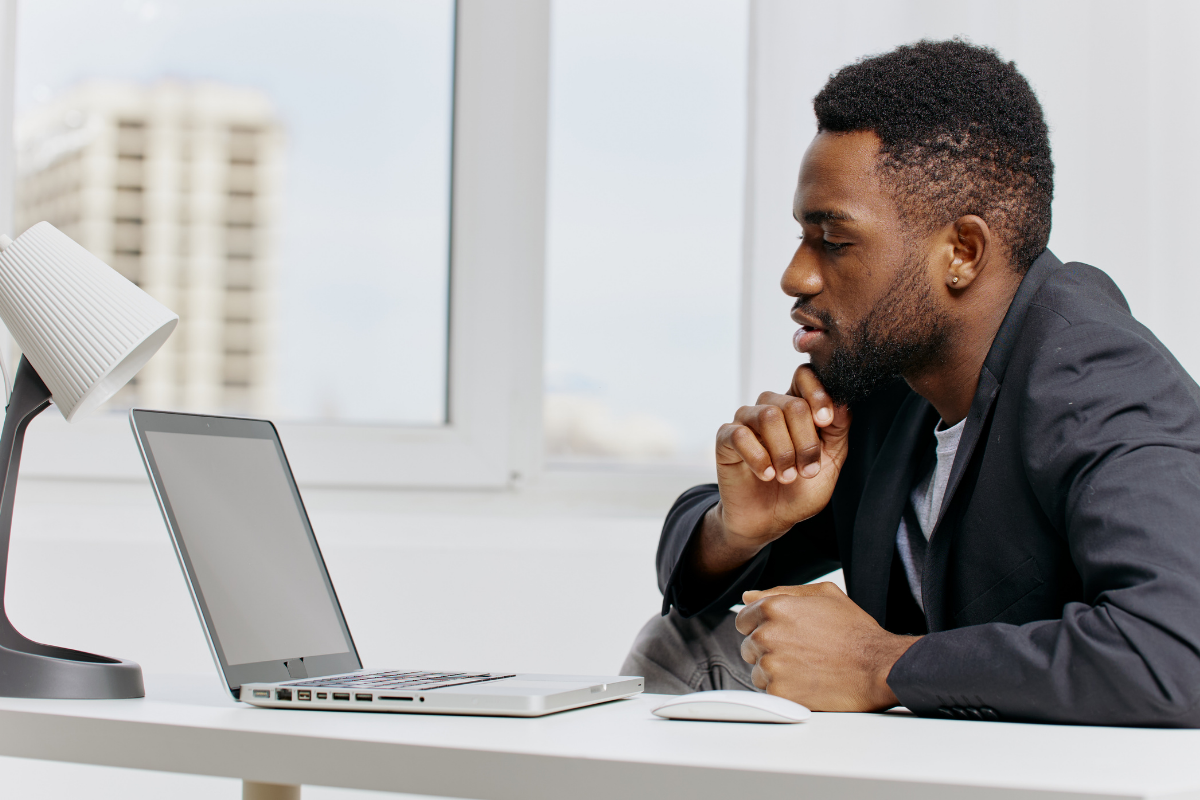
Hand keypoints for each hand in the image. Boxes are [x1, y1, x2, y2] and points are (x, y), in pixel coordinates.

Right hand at [714, 365, 850, 546]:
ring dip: (783, 452)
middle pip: (791, 403)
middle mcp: (770, 407)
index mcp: (797, 406)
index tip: (825, 422)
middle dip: (806, 442)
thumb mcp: (830, 462)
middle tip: (807, 470)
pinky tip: (765, 475)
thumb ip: (838, 431)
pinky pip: (740, 435)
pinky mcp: (725, 438)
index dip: (817, 393)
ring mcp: (746, 421)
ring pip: (767, 416)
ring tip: (787, 477)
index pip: (804, 375)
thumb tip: (841, 403)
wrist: (769, 520)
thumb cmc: (800, 490)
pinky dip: (758, 458)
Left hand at [734, 582, 918, 711]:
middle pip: (749, 646)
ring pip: (757, 670)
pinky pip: (768, 691)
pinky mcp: (779, 692)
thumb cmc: (854, 631)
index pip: (743, 619)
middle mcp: (768, 634)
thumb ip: (781, 592)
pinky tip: (807, 682)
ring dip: (775, 671)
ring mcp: (772, 665)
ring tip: (806, 667)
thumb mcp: (824, 595)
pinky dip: (784, 690)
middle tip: (800, 652)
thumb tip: (748, 597)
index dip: (761, 626)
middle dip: (769, 649)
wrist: (877, 667)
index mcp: (774, 608)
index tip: (782, 634)